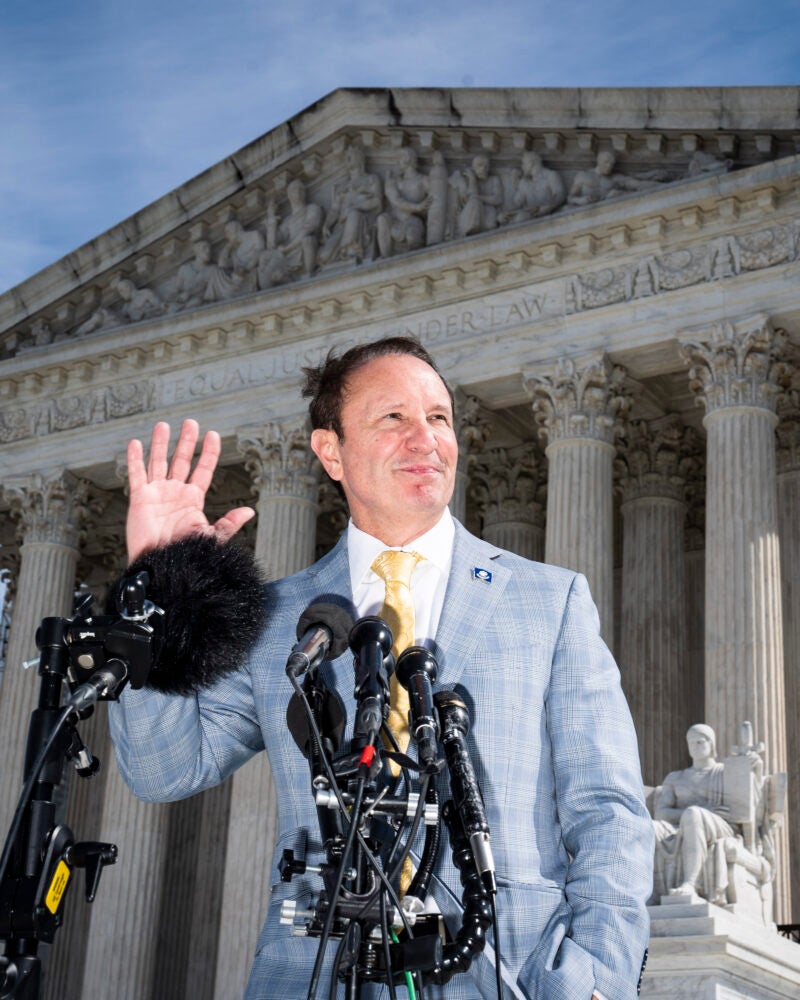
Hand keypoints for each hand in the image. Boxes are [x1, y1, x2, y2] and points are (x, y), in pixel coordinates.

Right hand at [126, 419, 254, 561]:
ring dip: (160, 443)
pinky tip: (136, 443)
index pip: (203, 469)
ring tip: (163, 425)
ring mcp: (157, 493)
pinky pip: (137, 474)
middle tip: (191, 422)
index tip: (213, 435)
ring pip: (159, 462)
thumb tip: (249, 511)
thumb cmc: (185, 555)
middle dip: (187, 441)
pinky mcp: (140, 499)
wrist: (161, 566)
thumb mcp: (210, 537)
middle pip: (182, 460)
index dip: (209, 452)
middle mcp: (175, 492)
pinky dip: (135, 459)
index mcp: (193, 499)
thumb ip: (228, 523)